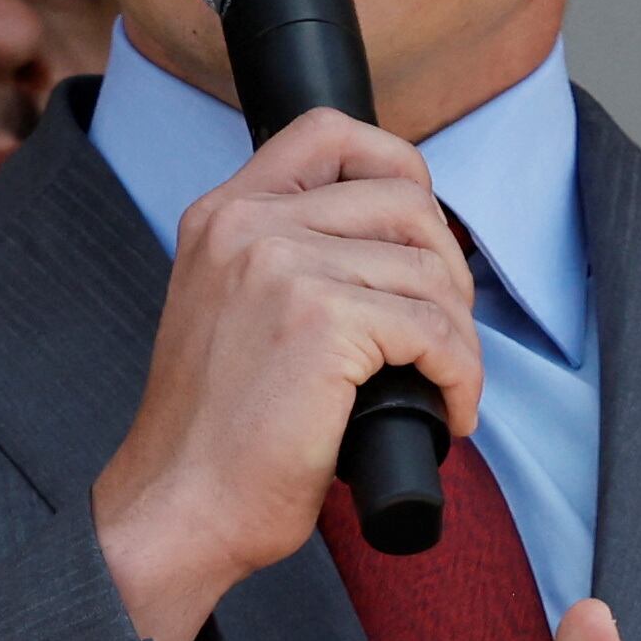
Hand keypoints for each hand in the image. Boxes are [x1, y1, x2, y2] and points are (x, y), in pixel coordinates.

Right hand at [90, 105, 482, 640]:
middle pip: (404, 197)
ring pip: (430, 269)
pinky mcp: (322, 323)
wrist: (178, 508)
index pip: (329, 132)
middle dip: (447, 266)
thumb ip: (285, 261)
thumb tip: (399, 247)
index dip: (397, 168)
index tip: (417, 236)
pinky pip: (436, 329)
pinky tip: (447, 413)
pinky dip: (462, 375)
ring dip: (459, 334)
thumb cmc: (214, 435)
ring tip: (442, 383)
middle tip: (440, 333)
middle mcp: (248, 226)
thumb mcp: (230, 311)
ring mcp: (282, 267)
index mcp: (222, 215)